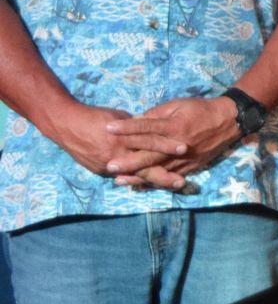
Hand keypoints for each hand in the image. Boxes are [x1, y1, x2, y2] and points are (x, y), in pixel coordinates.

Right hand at [45, 101, 181, 178]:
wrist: (67, 124)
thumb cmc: (97, 116)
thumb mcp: (121, 117)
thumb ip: (137, 127)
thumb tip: (152, 129)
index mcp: (124, 134)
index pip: (150, 141)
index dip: (167, 145)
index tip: (184, 148)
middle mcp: (117, 152)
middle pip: (145, 165)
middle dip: (164, 175)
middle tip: (182, 182)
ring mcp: (108, 164)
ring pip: (135, 174)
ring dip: (153, 182)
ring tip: (171, 186)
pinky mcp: (101, 170)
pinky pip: (123, 177)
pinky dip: (136, 181)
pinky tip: (149, 187)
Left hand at [105, 97, 240, 190]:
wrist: (228, 121)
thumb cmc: (201, 109)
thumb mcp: (179, 104)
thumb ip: (157, 113)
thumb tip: (137, 120)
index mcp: (175, 125)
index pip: (146, 126)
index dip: (126, 127)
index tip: (108, 128)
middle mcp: (178, 144)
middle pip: (149, 154)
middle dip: (128, 161)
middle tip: (109, 165)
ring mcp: (185, 158)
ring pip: (158, 169)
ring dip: (137, 175)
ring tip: (118, 180)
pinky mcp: (190, 166)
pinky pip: (170, 176)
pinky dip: (154, 181)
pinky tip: (140, 185)